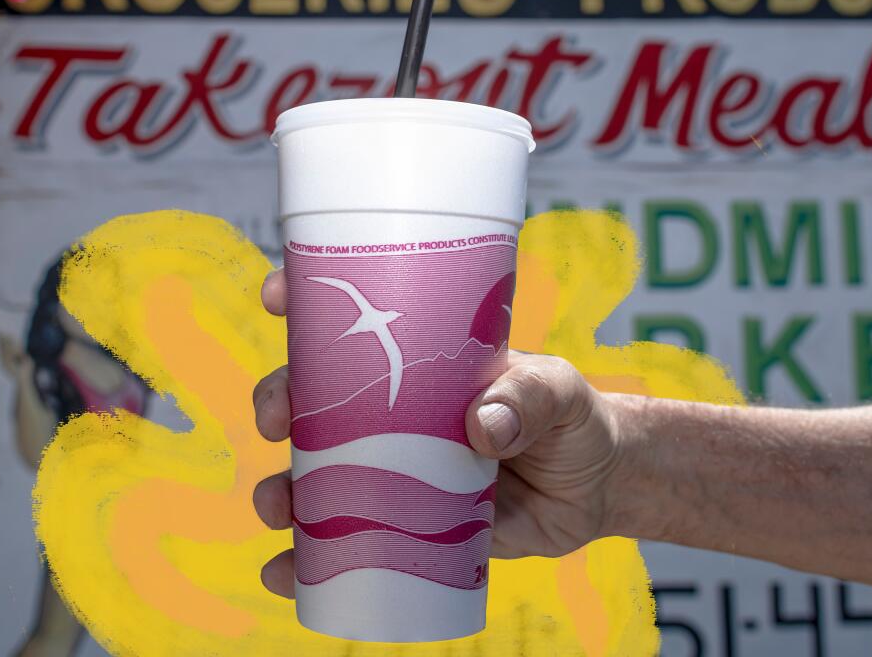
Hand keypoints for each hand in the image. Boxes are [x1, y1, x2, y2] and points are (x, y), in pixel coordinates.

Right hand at [250, 268, 625, 597]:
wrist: (598, 491)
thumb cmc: (573, 419)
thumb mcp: (557, 391)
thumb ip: (527, 398)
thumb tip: (482, 427)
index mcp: (419, 361)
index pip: (352, 320)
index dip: (305, 303)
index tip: (275, 297)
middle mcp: (393, 411)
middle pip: (313, 398)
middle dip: (277, 402)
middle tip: (275, 422)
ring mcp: (393, 470)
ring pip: (314, 475)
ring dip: (279, 489)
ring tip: (273, 507)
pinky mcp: (405, 528)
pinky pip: (344, 543)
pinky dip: (305, 562)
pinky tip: (282, 574)